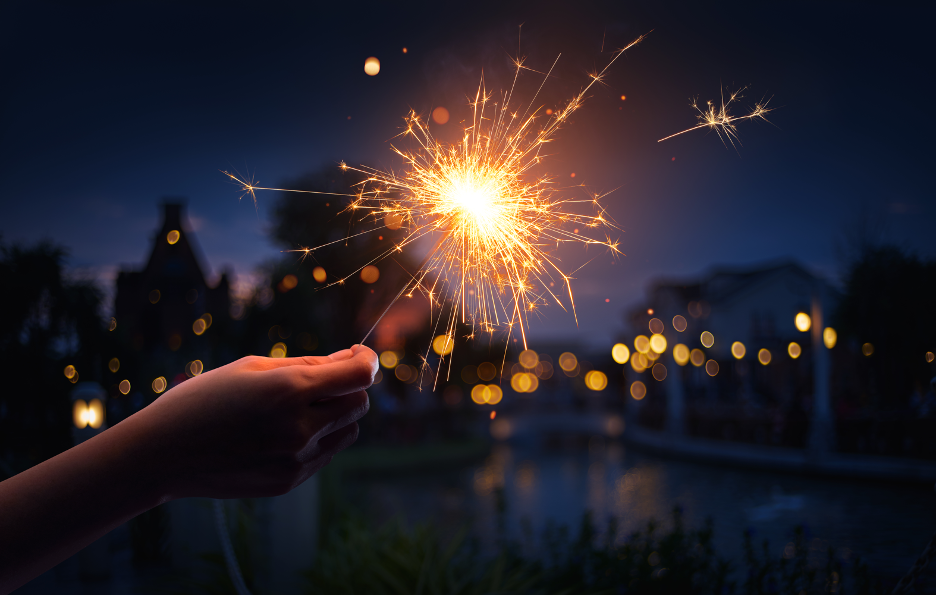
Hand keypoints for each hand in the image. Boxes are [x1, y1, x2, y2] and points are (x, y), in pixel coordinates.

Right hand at [135, 344, 377, 499]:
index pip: (360, 374)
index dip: (366, 358)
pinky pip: (325, 454)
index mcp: (290, 390)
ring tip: (300, 407)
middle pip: (359, 403)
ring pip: (348, 431)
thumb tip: (349, 360)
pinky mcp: (289, 482)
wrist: (162, 454)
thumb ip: (308, 364)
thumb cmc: (205, 398)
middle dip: (350, 386)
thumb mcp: (253, 367)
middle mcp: (300, 428)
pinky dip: (317, 438)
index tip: (356, 353)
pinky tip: (282, 432)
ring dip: (337, 415)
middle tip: (322, 379)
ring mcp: (296, 460)